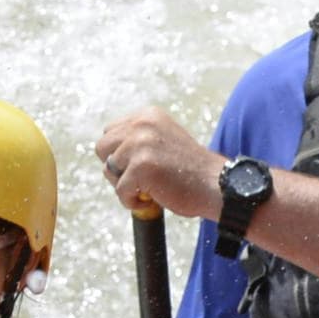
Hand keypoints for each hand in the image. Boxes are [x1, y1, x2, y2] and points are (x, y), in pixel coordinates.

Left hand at [95, 109, 224, 220]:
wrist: (216, 185)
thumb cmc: (192, 171)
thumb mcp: (164, 142)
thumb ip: (141, 140)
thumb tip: (110, 155)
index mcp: (147, 115)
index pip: (111, 132)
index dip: (119, 154)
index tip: (138, 167)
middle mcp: (141, 124)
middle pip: (102, 148)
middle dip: (115, 167)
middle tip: (138, 181)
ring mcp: (140, 144)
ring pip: (108, 169)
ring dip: (123, 185)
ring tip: (146, 190)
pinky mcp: (140, 167)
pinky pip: (120, 191)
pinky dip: (131, 202)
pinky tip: (151, 201)